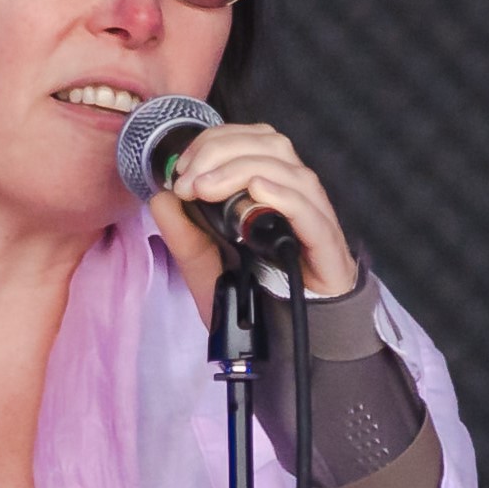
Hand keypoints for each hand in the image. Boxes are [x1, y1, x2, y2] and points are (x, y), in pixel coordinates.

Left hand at [146, 120, 359, 297]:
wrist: (280, 347)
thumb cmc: (251, 301)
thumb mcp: (204, 267)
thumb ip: (183, 234)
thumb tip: (162, 197)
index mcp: (271, 190)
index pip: (253, 139)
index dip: (216, 141)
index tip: (182, 168)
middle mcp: (296, 196)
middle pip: (271, 145)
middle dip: (223, 151)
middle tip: (189, 180)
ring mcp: (315, 218)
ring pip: (289, 170)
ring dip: (241, 168)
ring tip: (207, 187)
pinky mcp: (326, 245)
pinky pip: (309, 209)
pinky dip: (282, 193)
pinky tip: (256, 190)